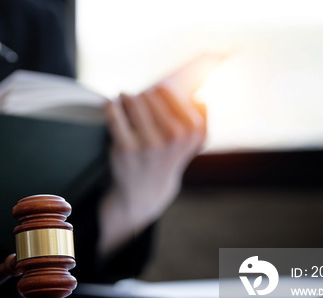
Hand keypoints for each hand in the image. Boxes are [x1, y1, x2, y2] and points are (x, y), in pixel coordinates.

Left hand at [98, 55, 217, 258]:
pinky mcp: (126, 149)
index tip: (156, 93)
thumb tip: (211, 82)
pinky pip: (115, 114)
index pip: (171, 91)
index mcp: (193, 130)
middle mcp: (174, 137)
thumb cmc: (170, 154)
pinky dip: (112, 106)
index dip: (161, 90)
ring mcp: (149, 144)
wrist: (147, 190)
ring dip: (128, 97)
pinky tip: (112, 104)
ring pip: (134, 100)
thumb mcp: (194, 137)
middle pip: (152, 93)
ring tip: (127, 101)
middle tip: (140, 100)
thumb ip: (202, 111)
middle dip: (145, 94)